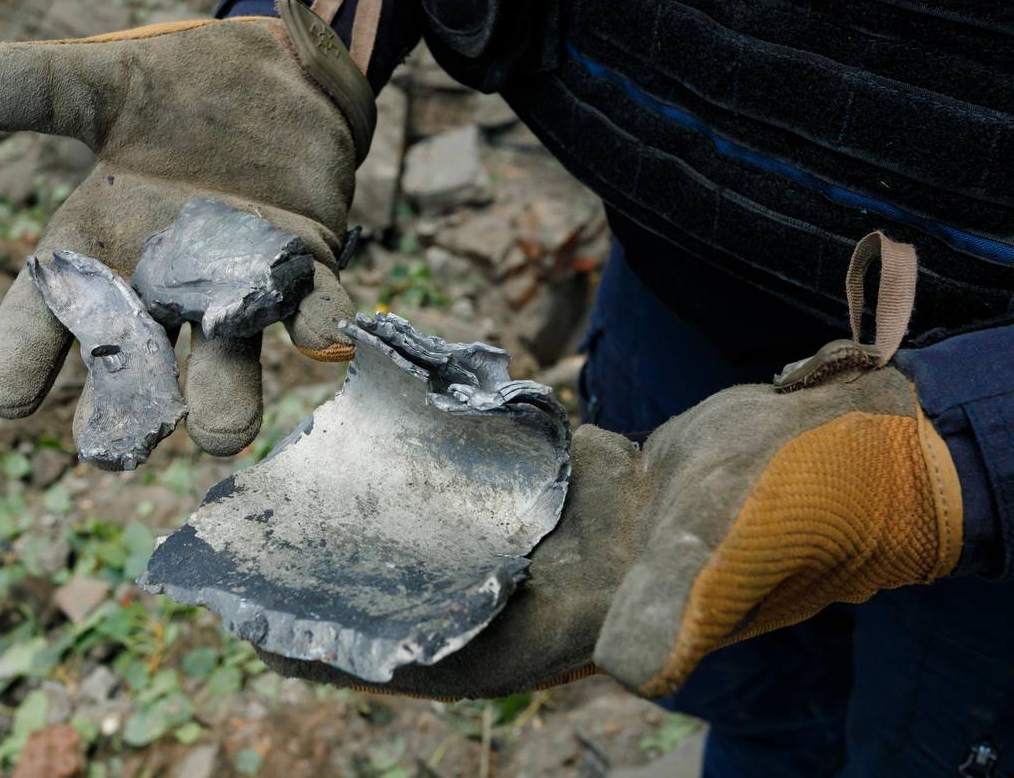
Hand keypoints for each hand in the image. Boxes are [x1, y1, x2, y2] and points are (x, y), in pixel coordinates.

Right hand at [0, 0, 375, 455]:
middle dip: (126, 407)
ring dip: (226, 396)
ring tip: (221, 432)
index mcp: (97, 250)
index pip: (44, 314)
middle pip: (136, 364)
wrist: (275, 77)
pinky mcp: (307, 269)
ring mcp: (237, 289)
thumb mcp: (103, 84)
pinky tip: (324, 339)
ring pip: (228, 359)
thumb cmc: (176, 92)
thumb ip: (35, 87)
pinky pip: (316, 308)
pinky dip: (321, 325)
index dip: (18, 355)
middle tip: (112, 451)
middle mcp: (162, 288)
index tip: (1, 396)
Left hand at [263, 342, 961, 699]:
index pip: (447, 657)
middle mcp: (556, 585)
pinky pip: (493, 475)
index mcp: (581, 622)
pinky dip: (444, 455)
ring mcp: (565, 534)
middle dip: (347, 589)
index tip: (268, 646)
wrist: (834, 451)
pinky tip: (393, 421)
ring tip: (306, 490)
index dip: (360, 659)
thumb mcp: (735, 556)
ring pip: (453, 534)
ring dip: (387, 520)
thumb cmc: (794, 509)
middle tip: (256, 561)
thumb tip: (630, 668)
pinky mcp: (579, 485)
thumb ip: (676, 609)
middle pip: (427, 596)